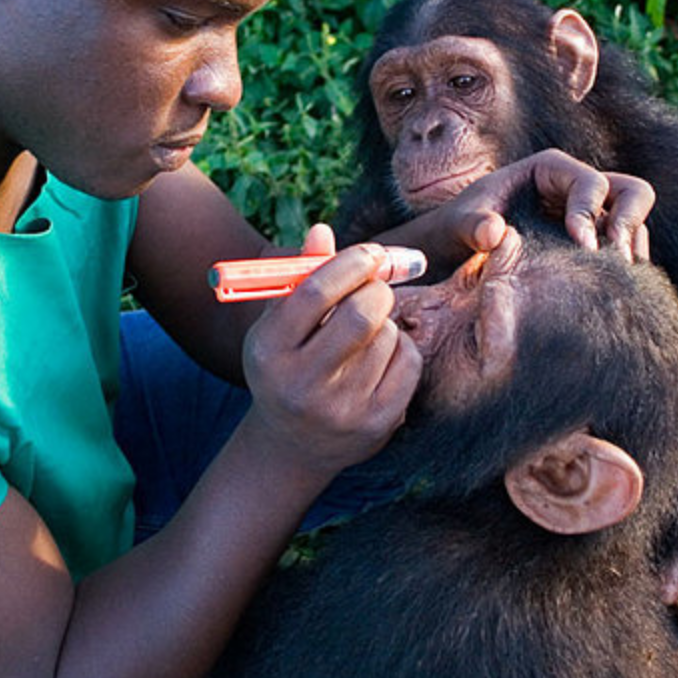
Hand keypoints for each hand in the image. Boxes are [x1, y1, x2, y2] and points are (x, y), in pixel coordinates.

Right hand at [238, 227, 420, 477]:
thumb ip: (301, 277)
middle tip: (376, 288)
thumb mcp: (281, 325)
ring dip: (386, 322)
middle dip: (376, 291)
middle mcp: (301, 385)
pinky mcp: (377, 424)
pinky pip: (409, 361)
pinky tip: (381, 359)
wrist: (294, 446)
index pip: (314, 293)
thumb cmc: (289, 365)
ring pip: (388, 336)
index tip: (370, 254)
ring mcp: (341, 410)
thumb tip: (322, 230)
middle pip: (360, 316)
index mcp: (269, 351)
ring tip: (366, 336)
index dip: (349, 263)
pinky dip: (402, 348)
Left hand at [438, 149, 654, 261]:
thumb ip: (471, 226)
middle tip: (616, 260)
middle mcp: (579, 189)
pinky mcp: (595, 246)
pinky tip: (611, 294)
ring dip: (632, 251)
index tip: (581, 245)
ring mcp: (593, 218)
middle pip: (632, 193)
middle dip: (629, 224)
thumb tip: (494, 233)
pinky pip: (626, 252)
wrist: (457, 256)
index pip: (592, 182)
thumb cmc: (458, 230)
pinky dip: (625, 270)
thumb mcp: (457, 225)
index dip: (590, 211)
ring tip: (616, 282)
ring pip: (636, 224)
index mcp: (552, 170)